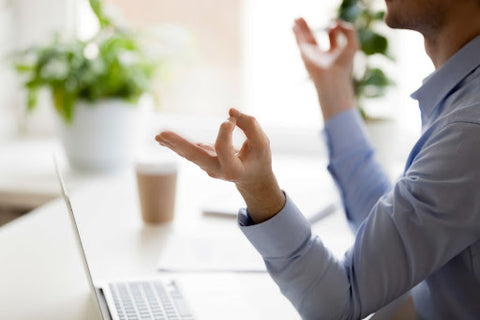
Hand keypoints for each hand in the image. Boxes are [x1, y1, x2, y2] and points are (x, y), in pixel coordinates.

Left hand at [155, 108, 284, 223]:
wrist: (252, 178)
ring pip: (189, 154)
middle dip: (179, 144)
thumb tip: (231, 111)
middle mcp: (216, 171)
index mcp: (233, 170)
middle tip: (161, 134)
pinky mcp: (203, 161)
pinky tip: (162, 138)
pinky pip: (188, 151)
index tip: (232, 119)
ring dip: (172, 144)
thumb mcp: (262, 144)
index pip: (222, 148)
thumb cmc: (258, 160)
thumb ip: (251, 126)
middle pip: (195, 157)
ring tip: (158, 136)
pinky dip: (175, 144)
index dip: (225, 130)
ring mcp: (207, 168)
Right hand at [293, 17, 358, 119]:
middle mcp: (321, 55)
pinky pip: (299, 41)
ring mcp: (312, 55)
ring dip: (301, 29)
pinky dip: (296, 33)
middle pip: (314, 39)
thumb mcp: (352, 45)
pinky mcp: (305, 55)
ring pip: (305, 39)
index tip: (337, 24)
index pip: (332, 38)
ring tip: (297, 18)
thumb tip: (337, 22)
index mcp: (333, 54)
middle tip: (305, 19)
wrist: (332, 78)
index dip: (335, 29)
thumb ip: (350, 30)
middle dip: (310, 29)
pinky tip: (293, 25)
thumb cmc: (343, 66)